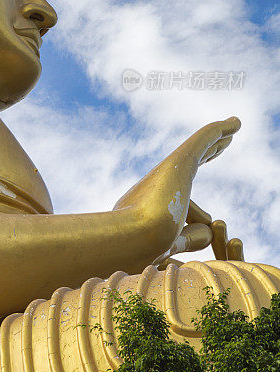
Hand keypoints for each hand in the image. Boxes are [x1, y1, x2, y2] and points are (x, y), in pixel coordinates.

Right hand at [113, 117, 241, 264]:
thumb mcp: (171, 244)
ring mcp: (171, 169)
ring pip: (201, 146)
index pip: (182, 186)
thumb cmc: (147, 248)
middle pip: (192, 160)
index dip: (196, 182)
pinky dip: (220, 130)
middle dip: (209, 150)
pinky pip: (205, 139)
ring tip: (234, 124)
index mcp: (156, 199)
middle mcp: (162, 180)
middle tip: (223, 143)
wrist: (135, 238)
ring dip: (219, 136)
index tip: (206, 194)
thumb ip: (191, 237)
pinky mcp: (181, 161)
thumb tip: (211, 222)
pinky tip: (236, 123)